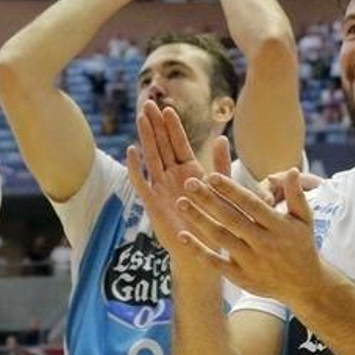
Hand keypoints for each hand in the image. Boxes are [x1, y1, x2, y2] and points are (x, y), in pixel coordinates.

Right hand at [126, 100, 229, 259]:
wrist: (203, 252)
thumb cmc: (214, 224)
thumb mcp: (222, 191)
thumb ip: (221, 165)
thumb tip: (222, 138)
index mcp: (190, 172)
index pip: (179, 144)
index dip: (173, 127)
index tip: (167, 108)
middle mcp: (173, 177)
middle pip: (162, 146)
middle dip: (155, 125)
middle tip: (148, 102)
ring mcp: (161, 189)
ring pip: (152, 158)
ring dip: (146, 138)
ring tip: (141, 118)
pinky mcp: (153, 203)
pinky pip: (142, 183)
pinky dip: (136, 168)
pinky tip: (131, 151)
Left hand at [173, 165, 322, 301]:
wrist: (304, 285)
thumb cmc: (302, 246)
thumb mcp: (304, 220)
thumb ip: (296, 195)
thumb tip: (291, 170)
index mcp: (277, 226)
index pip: (250, 204)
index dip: (230, 189)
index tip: (211, 175)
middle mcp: (263, 243)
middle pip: (231, 218)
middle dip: (208, 199)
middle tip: (188, 182)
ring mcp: (250, 261)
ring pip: (220, 237)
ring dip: (199, 220)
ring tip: (180, 203)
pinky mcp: (241, 277)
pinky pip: (216, 262)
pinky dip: (199, 250)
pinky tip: (183, 236)